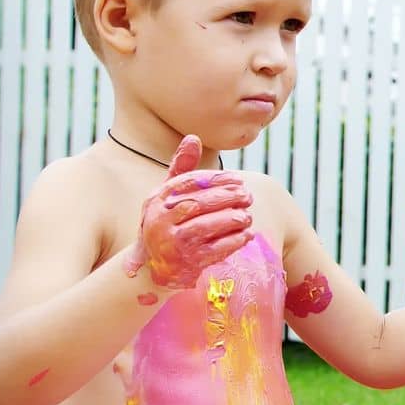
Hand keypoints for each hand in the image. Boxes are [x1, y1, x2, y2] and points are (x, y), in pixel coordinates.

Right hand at [124, 135, 253, 289]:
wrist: (156, 267)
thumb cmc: (168, 222)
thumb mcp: (168, 196)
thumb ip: (182, 169)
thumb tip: (193, 137)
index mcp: (157, 200)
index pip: (190, 183)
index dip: (216, 179)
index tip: (238, 179)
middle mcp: (160, 221)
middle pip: (200, 203)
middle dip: (228, 198)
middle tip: (248, 196)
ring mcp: (173, 243)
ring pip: (207, 227)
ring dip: (233, 219)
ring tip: (247, 216)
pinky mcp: (187, 263)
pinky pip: (215, 250)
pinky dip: (234, 241)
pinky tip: (246, 234)